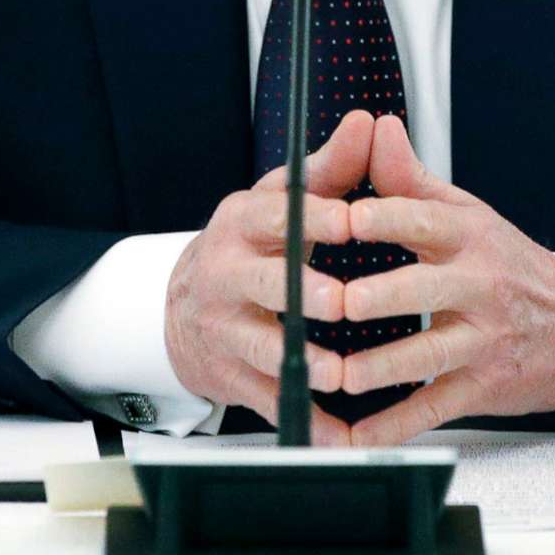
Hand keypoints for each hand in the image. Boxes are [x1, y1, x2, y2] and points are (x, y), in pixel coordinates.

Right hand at [163, 109, 377, 443]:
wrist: (185, 308)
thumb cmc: (253, 244)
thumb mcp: (282, 199)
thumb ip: (331, 167)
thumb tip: (369, 122)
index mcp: (243, 223)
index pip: (278, 215)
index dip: (315, 218)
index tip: (351, 220)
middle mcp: (228, 273)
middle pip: (264, 283)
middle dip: (302, 294)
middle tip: (339, 302)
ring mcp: (227, 328)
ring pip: (263, 347)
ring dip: (300, 361)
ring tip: (336, 373)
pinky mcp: (234, 375)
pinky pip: (271, 400)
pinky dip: (306, 420)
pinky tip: (337, 433)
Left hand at [334, 114, 554, 445]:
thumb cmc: (506, 265)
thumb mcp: (466, 214)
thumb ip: (412, 178)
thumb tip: (377, 127)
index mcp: (468, 236)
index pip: (425, 219)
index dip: (385, 218)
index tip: (346, 218)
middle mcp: (478, 285)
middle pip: (425, 289)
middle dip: (380, 297)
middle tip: (337, 302)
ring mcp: (482, 339)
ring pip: (428, 355)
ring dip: (380, 367)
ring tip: (337, 375)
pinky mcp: (482, 387)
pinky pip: (433, 408)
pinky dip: (394, 427)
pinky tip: (356, 436)